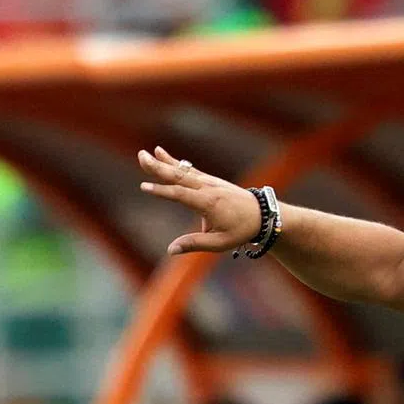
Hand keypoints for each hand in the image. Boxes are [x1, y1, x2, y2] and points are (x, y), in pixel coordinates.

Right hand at [137, 147, 261, 255]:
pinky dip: (175, 162)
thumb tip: (170, 250)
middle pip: (179, 176)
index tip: (144, 187)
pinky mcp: (210, 180)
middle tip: (141, 157)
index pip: (181, 195)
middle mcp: (207, 188)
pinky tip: (162, 154)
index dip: (162, 191)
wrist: (262, 214)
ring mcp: (209, 182)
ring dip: (164, 162)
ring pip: (183, 170)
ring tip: (147, 153)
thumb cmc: (241, 231)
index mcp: (208, 203)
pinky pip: (190, 170)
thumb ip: (194, 244)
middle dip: (159, 167)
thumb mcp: (220, 243)